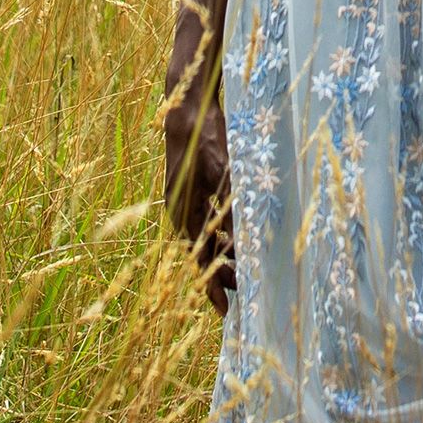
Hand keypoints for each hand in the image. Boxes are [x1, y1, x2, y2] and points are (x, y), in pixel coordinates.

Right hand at [164, 95, 234, 315]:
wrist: (187, 112)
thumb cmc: (206, 140)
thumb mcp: (225, 175)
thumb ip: (232, 208)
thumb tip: (242, 243)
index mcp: (184, 212)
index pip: (199, 260)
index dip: (212, 286)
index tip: (224, 310)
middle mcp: (180, 211)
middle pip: (201, 253)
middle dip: (219, 274)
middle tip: (242, 292)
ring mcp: (183, 201)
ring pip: (203, 239)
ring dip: (220, 254)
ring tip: (241, 270)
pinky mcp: (189, 191)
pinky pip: (203, 222)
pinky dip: (218, 235)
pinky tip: (232, 240)